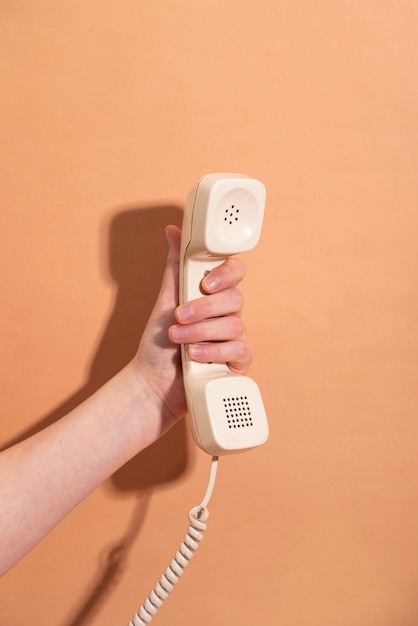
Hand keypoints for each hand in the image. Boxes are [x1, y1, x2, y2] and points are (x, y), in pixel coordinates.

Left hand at [130, 225, 250, 433]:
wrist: (152, 383)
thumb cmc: (158, 343)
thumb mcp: (164, 300)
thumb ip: (174, 267)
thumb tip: (172, 230)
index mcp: (212, 296)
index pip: (235, 273)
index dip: (227, 274)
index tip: (206, 283)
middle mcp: (225, 315)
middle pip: (236, 299)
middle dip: (204, 308)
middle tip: (178, 316)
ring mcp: (232, 339)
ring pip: (235, 326)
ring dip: (201, 331)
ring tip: (178, 339)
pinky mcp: (236, 363)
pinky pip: (239, 351)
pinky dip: (214, 351)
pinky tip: (196, 355)